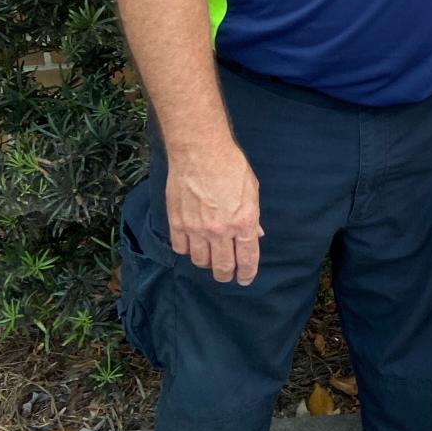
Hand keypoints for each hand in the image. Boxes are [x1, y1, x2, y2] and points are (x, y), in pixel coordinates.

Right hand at [165, 141, 261, 285]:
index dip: (247, 273)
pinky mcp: (177, 222)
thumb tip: (254, 235)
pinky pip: (181, 248)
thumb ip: (252, 216)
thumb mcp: (251, 190)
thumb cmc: (230, 165)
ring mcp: (197, 228)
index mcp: (243, 222)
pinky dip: (187, 250)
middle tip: (226, 275)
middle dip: (226, 275)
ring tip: (209, 256)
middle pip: (222, 266)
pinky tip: (191, 244)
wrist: (200, 151)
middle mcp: (220, 230)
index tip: (245, 279)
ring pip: (200, 261)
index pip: (247, 258)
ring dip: (206, 262)